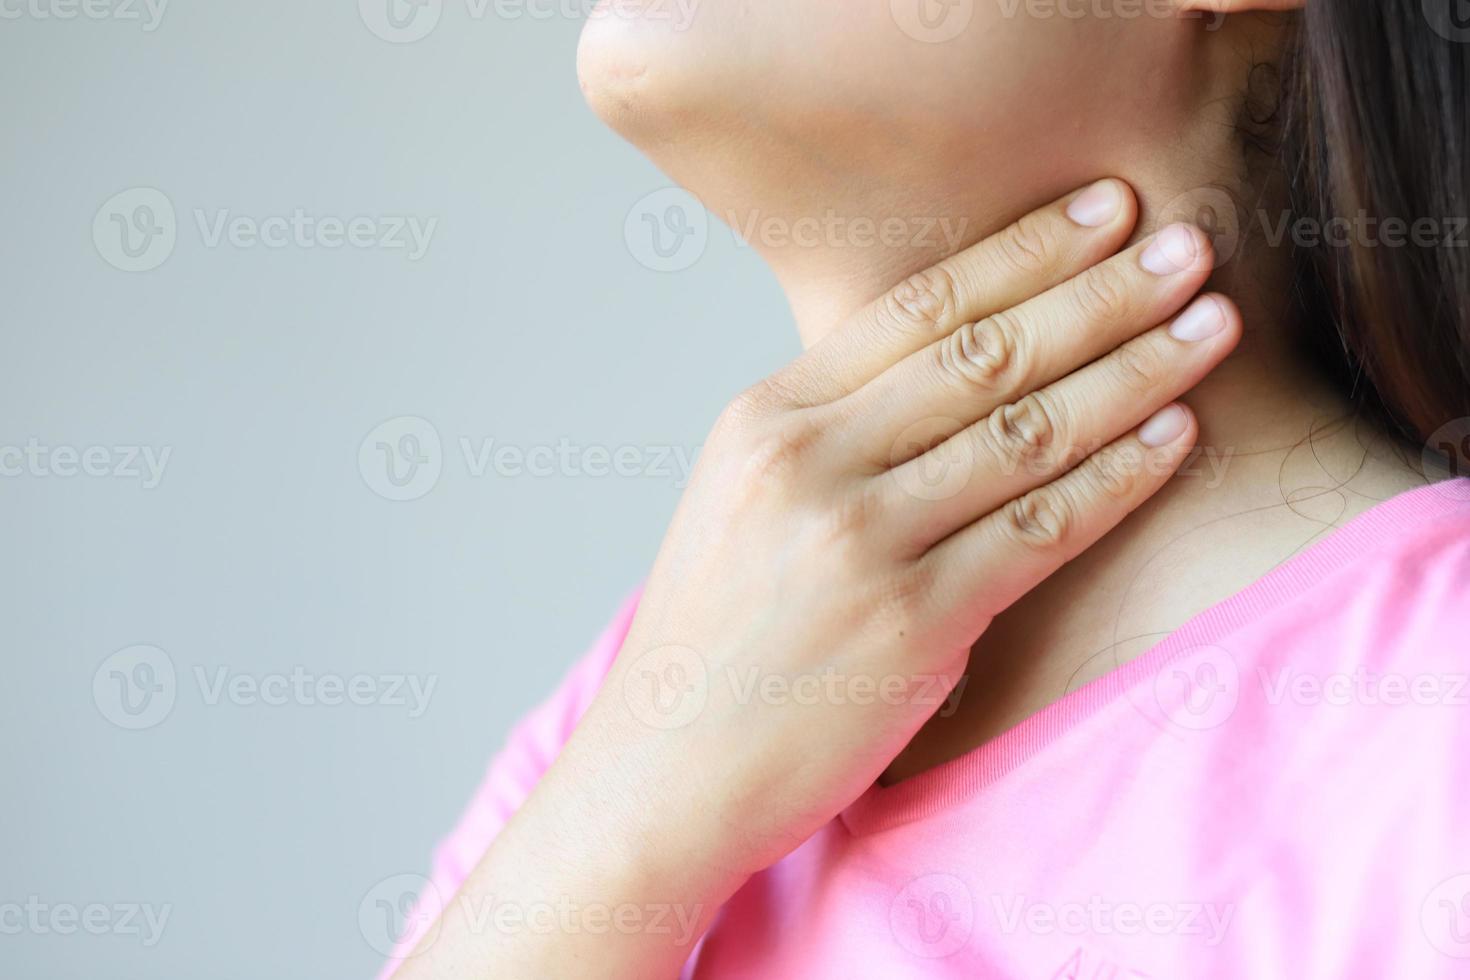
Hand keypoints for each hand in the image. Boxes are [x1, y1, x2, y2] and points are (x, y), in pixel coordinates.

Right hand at [585, 178, 1235, 874]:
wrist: (668, 767)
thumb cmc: (712, 634)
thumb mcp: (738, 497)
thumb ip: (831, 430)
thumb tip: (952, 371)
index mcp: (764, 419)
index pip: (915, 310)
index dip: (1022, 252)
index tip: (1103, 210)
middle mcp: (809, 464)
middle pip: (984, 355)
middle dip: (1103, 292)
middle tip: (1189, 246)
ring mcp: (861, 544)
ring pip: (1027, 433)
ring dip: (1136, 372)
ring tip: (1211, 327)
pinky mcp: (914, 625)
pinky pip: (1043, 531)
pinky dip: (1119, 477)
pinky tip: (1175, 436)